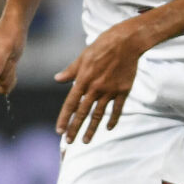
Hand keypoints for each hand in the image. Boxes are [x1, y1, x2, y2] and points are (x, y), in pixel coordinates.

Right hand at [0, 21, 26, 95]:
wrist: (13, 28)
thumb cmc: (11, 35)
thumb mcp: (6, 48)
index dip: (9, 67)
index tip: (8, 52)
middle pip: (0, 83)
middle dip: (10, 72)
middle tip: (10, 56)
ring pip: (2, 85)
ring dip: (11, 73)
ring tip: (9, 59)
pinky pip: (2, 85)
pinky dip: (10, 78)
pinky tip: (10, 66)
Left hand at [54, 22, 146, 143]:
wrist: (127, 42)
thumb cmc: (103, 46)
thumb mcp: (83, 57)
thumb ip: (71, 71)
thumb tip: (57, 79)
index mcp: (83, 80)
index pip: (71, 104)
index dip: (64, 118)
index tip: (60, 131)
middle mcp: (95, 88)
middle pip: (83, 113)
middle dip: (75, 129)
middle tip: (70, 141)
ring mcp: (110, 90)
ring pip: (99, 114)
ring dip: (92, 129)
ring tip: (86, 140)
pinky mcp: (123, 90)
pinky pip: (117, 108)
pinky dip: (113, 119)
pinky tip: (108, 128)